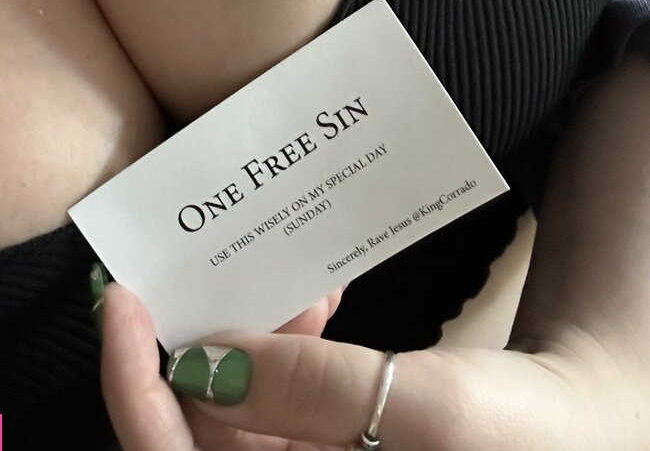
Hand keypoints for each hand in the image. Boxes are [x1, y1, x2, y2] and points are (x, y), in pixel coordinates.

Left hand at [99, 283, 636, 449]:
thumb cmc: (524, 438)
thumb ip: (314, 389)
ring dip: (256, 337)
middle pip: (197, 428)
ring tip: (300, 284)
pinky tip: (319, 303)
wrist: (579, 431)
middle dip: (207, 342)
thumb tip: (206, 360)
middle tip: (221, 266)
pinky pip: (278, 397)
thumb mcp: (429, 411)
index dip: (131, 385)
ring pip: (237, 405)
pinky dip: (288, 347)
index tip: (120, 299)